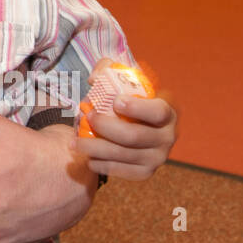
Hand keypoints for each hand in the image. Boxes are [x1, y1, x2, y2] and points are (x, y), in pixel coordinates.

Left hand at [73, 63, 177, 179]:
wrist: (137, 125)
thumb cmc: (129, 98)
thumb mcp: (123, 79)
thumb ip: (108, 70)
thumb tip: (93, 79)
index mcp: (168, 111)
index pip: (157, 112)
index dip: (137, 108)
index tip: (115, 101)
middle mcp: (167, 137)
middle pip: (133, 136)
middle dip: (105, 127)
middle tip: (87, 116)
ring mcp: (157, 157)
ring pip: (122, 155)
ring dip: (94, 148)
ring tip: (74, 141)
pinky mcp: (145, 172)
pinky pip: (120, 171)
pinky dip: (101, 165)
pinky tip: (88, 157)